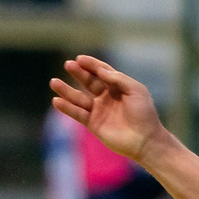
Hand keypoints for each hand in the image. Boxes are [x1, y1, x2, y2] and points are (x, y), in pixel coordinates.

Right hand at [51, 54, 165, 161]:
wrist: (145, 140)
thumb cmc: (144, 114)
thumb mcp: (135, 90)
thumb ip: (118, 79)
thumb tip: (100, 70)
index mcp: (119, 87)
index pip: (102, 72)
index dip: (91, 65)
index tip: (79, 59)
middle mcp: (107, 97)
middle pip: (89, 82)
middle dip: (78, 73)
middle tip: (67, 64)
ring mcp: (99, 111)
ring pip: (79, 98)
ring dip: (66, 90)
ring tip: (54, 82)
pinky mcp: (93, 124)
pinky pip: (78, 114)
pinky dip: (67, 108)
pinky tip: (56, 101)